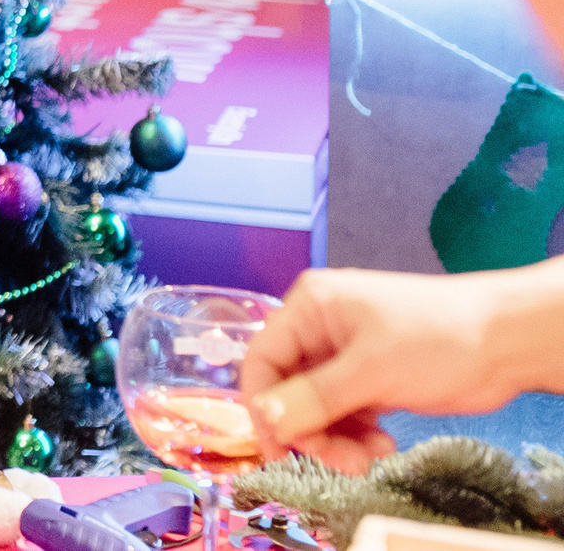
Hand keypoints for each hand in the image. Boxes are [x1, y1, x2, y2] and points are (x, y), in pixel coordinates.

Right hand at [240, 264, 559, 471]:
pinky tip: (383, 444)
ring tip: (371, 455)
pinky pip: (343, 413)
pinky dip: (356, 435)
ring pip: (316, 407)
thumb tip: (264, 417)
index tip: (280, 450)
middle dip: (311, 429)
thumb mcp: (372, 369)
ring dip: (336, 438)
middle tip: (343, 461)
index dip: (265, 406)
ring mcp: (345, 356)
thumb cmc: (439, 338)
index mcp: (309, 308)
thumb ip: (315, 396)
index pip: (263, 360)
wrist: (507, 341)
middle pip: (288, 389)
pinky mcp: (369, 378)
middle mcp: (319, 330)